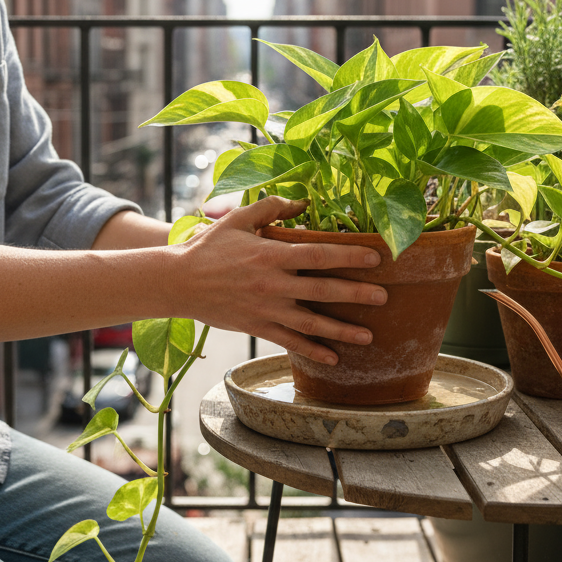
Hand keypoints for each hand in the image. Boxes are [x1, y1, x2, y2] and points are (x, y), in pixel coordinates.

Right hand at [171, 197, 387, 363]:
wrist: (178, 282)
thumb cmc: (209, 247)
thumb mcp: (238, 219)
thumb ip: (271, 208)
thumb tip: (302, 201)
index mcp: (271, 254)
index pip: (319, 254)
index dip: (350, 255)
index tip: (376, 258)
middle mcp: (273, 284)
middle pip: (323, 290)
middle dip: (357, 294)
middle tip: (384, 297)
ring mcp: (266, 309)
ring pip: (312, 324)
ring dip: (342, 331)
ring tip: (369, 337)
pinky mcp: (257, 327)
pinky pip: (290, 342)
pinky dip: (313, 352)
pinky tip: (334, 359)